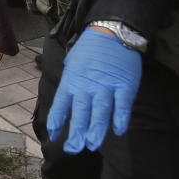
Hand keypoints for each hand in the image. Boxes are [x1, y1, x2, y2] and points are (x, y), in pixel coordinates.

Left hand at [47, 27, 141, 152]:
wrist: (111, 30)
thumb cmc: (90, 49)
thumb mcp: (72, 63)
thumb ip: (70, 83)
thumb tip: (65, 103)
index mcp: (72, 79)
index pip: (61, 102)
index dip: (57, 119)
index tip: (53, 134)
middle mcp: (87, 84)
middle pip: (81, 111)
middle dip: (77, 131)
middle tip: (74, 148)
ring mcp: (107, 85)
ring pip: (100, 110)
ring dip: (96, 129)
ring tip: (92, 144)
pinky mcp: (125, 85)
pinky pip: (122, 104)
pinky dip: (120, 118)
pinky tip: (118, 130)